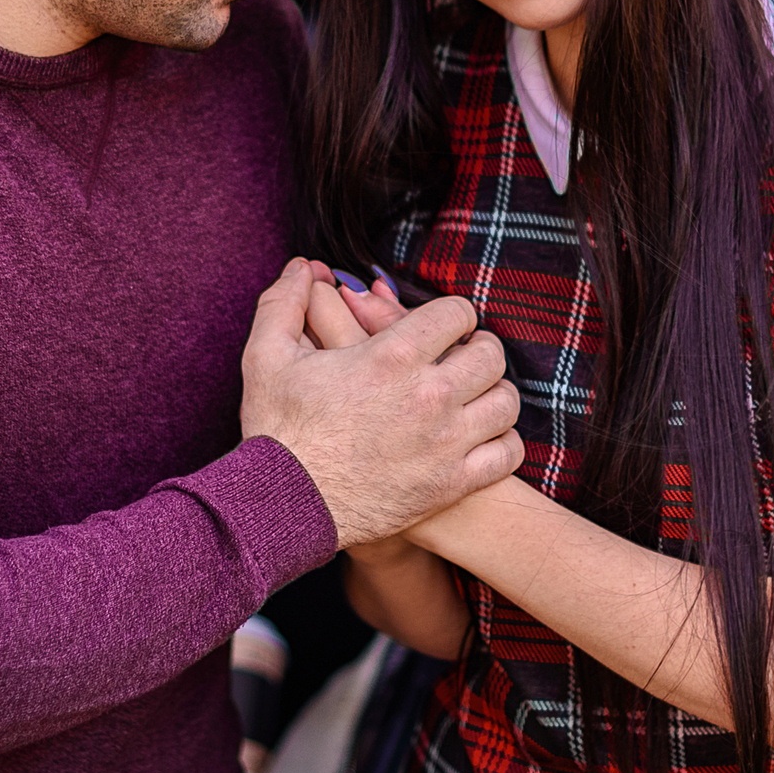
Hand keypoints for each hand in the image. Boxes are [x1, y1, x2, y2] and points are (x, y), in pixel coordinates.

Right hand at [240, 260, 523, 548]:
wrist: (285, 506)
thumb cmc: (276, 430)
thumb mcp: (266, 356)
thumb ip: (284, 302)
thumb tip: (302, 266)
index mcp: (391, 357)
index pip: (457, 312)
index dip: (452, 314)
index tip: (442, 327)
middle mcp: (428, 395)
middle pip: (490, 353)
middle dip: (477, 349)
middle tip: (461, 357)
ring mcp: (445, 443)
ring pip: (505, 401)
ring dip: (492, 393)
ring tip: (472, 396)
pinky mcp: (451, 483)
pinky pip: (507, 453)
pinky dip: (502, 442)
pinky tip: (480, 438)